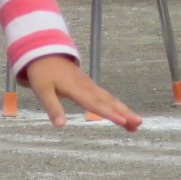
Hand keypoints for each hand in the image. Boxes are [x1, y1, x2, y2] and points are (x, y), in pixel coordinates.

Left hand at [23, 54, 141, 130]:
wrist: (44, 53)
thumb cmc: (42, 73)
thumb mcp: (42, 91)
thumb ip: (53, 108)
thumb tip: (60, 126)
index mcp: (76, 89)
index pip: (95, 104)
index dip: (109, 113)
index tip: (123, 121)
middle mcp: (87, 87)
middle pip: (108, 101)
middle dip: (124, 113)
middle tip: (139, 124)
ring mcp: (90, 85)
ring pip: (110, 99)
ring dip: (124, 110)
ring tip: (137, 124)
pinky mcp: (90, 85)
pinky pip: (106, 96)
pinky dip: (116, 105)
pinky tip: (124, 113)